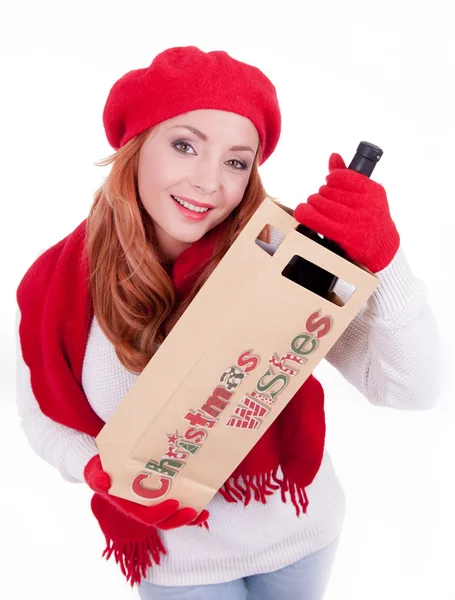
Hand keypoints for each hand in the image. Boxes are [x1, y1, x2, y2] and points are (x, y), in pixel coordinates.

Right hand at [84, 455, 208, 529]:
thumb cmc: (101, 471)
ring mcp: (153, 506)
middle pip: (163, 522)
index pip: (146, 517)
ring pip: (172, 518)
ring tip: (204, 513)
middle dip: (179, 520)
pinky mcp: (161, 499)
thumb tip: (103, 481)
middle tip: (194, 511)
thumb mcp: (95, 473)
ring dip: (189, 519)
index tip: (174, 502)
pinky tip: (203, 507)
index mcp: (129, 507)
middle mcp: (143, 509)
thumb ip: (97, 478)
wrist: (106, 468)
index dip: (160, 513)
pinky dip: (190, 512)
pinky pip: (176, 509)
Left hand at [293, 153, 399, 271]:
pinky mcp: (344, 235)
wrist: (381, 248)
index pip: (340, 176)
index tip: (329, 185)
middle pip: (327, 191)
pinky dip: (305, 213)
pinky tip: (303, 212)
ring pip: (319, 203)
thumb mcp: (365, 195)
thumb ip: (348, 176)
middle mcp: (367, 205)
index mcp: (373, 190)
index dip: (330, 180)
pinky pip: (315, 218)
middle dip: (321, 195)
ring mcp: (356, 220)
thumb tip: (333, 156)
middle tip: (322, 202)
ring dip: (313, 204)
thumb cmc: (370, 219)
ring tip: (317, 209)